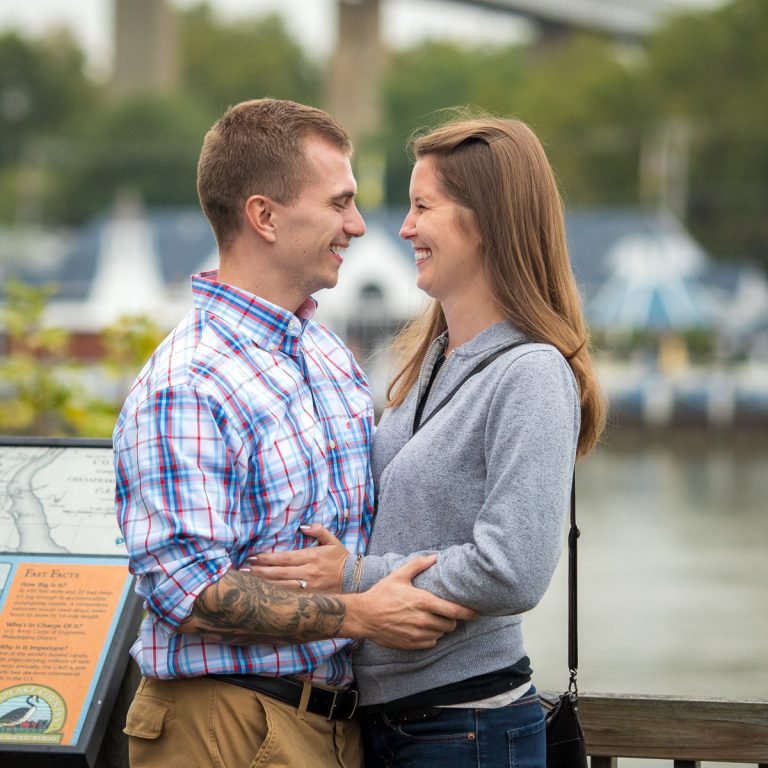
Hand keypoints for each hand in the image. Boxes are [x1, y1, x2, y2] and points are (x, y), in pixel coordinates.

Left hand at [244, 524, 349, 592]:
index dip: (267, 558)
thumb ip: (318, 530)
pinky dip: (276, 592)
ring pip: (282, 585)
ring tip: (249, 579)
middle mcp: (308, 572)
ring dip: (264, 582)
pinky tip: (264, 590)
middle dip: (260, 571)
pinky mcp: (310, 595)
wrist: (354, 578)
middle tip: (244, 569)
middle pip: (279, 572)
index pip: (284, 558)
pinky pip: (290, 594)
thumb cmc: (341, 558)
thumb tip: (303, 526)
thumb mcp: (332, 540)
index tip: (253, 557)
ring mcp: (309, 585)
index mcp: (311, 556)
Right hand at [341, 555, 477, 649]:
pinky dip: (432, 636)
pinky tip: (424, 628)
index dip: (469, 612)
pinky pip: (431, 642)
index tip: (478, 612)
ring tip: (434, 618)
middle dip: (452, 618)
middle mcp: (424, 620)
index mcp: (424, 602)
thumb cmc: (381, 594)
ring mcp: (418, 634)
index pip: (455, 611)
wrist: (364, 616)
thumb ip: (418, 565)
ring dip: (442, 627)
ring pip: (441, 633)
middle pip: (451, 624)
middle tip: (447, 611)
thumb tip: (434, 557)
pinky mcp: (412, 644)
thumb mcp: (399, 576)